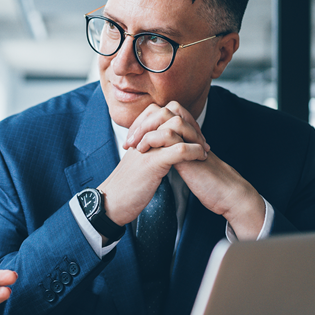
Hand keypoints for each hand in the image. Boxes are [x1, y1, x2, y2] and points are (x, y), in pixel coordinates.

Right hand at [99, 103, 208, 225]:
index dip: (182, 119)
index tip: (193, 136)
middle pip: (170, 113)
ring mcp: (147, 148)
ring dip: (195, 137)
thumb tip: (167, 146)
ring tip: (204, 150)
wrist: (111, 202)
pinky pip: (179, 150)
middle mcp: (142, 136)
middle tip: (203, 141)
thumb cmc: (127, 186)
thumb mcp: (139, 162)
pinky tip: (200, 158)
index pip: (162, 111)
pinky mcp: (152, 163)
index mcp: (139, 134)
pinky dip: (194, 151)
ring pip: (176, 127)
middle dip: (191, 125)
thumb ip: (150, 149)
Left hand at [121, 102, 263, 238]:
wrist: (226, 194)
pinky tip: (143, 151)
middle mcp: (188, 132)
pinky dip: (153, 139)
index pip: (162, 114)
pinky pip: (170, 135)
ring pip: (167, 117)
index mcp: (186, 134)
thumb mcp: (185, 164)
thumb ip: (173, 153)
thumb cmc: (206, 182)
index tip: (131, 139)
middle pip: (163, 110)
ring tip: (135, 145)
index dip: (144, 122)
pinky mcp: (190, 150)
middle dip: (142, 122)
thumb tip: (156, 153)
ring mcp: (190, 138)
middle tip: (129, 140)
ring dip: (145, 128)